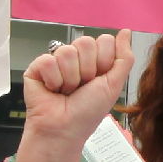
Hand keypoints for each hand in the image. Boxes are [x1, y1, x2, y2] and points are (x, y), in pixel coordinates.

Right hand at [14, 31, 129, 161]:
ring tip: (66, 91)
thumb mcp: (113, 85)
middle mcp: (75, 58)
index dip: (103, 61)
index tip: (98, 80)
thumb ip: (124, 57)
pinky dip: (53, 81)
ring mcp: (55, 61)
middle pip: (85, 42)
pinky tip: (52, 90)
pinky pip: (48, 61)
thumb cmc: (87, 113)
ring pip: (67, 52)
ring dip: (70, 78)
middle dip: (87, 70)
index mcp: (94, 61)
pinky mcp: (37, 67)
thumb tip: (126, 32)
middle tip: (81, 88)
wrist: (64, 130)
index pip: (103, 40)